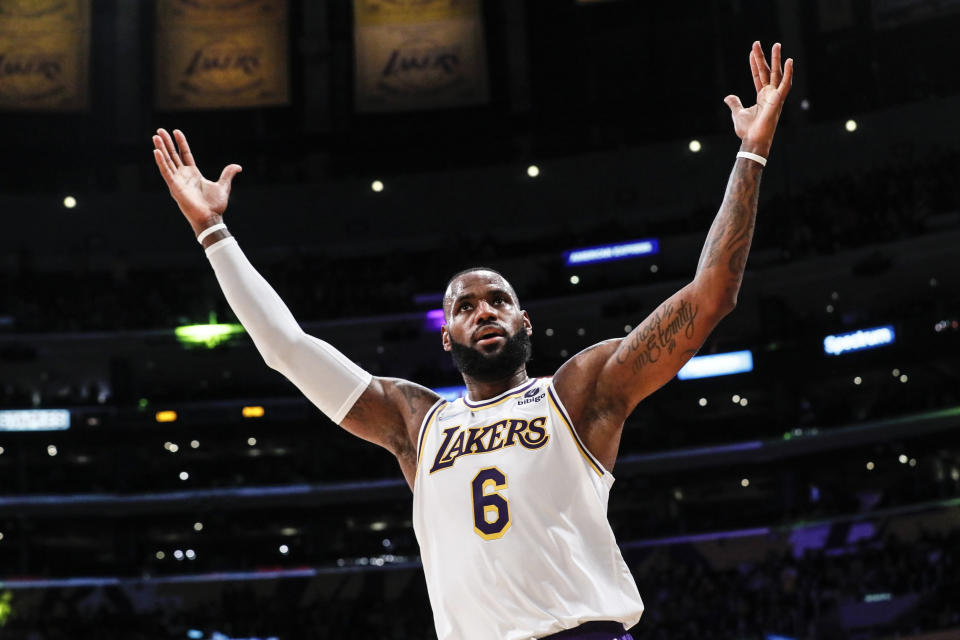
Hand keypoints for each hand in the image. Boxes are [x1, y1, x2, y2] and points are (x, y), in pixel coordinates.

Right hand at [152, 128, 241, 234]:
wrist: (211, 217)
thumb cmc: (215, 205)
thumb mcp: (223, 185)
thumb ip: (227, 174)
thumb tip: (238, 167)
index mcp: (193, 174)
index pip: (185, 154)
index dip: (180, 143)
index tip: (176, 131)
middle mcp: (183, 176)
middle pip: (173, 155)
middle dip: (167, 143)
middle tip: (160, 130)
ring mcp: (177, 181)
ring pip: (167, 161)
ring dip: (161, 149)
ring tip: (156, 136)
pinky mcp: (174, 187)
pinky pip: (166, 172)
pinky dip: (161, 162)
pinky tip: (156, 151)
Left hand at [724, 42, 793, 156]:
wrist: (752, 140)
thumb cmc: (747, 130)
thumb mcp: (738, 113)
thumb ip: (734, 103)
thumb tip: (728, 96)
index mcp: (762, 96)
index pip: (758, 75)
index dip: (755, 63)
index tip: (752, 51)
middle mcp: (770, 94)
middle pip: (766, 71)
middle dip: (763, 57)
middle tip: (759, 43)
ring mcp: (775, 96)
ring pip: (776, 73)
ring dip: (776, 59)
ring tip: (776, 45)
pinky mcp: (778, 100)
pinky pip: (785, 84)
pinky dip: (789, 73)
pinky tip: (790, 61)